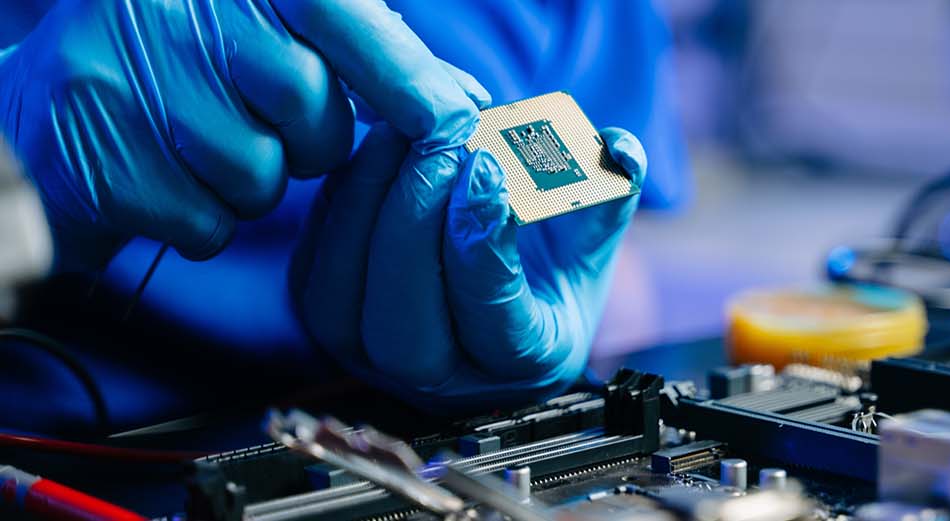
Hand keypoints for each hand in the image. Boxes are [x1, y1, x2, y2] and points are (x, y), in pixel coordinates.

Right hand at [0, 0, 489, 271]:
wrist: (49, 124)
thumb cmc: (190, 83)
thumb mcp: (271, 43)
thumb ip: (369, 59)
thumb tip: (466, 101)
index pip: (341, 15)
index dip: (404, 74)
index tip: (454, 121)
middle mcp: (170, 5)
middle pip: (305, 98)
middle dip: (308, 139)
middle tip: (268, 130)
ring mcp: (122, 73)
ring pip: (257, 171)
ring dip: (250, 186)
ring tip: (202, 153)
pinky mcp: (95, 153)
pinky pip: (206, 220)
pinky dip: (203, 222)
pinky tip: (165, 185)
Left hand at [289, 125, 645, 406]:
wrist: (502, 275)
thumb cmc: (551, 256)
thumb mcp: (596, 226)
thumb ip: (614, 186)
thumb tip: (619, 149)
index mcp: (526, 365)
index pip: (494, 327)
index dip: (484, 251)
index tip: (490, 173)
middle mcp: (445, 381)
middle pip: (405, 332)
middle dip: (415, 229)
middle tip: (442, 143)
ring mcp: (376, 359)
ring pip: (342, 306)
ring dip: (366, 208)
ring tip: (401, 133)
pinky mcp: (331, 320)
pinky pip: (315, 271)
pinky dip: (337, 205)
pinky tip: (372, 149)